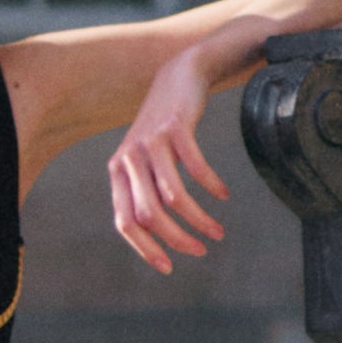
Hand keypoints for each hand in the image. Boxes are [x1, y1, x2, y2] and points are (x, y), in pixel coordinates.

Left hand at [108, 53, 229, 274]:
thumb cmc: (164, 127)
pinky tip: (223, 195)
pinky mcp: (175, 128)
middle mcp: (129, 159)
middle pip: (150, 216)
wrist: (178, 75)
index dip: (146, 249)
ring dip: (199, 219)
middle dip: (178, 240)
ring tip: (218, 230)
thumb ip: (145, 191)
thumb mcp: (147, 160)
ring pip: (173, 197)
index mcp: (118, 173)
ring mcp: (151, 143)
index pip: (126, 223)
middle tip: (202, 250)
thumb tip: (157, 234)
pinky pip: (195, 168)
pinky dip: (212, 186)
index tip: (169, 267)